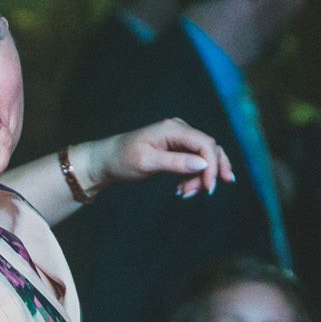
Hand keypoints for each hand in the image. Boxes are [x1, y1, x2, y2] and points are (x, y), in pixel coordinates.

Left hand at [90, 118, 235, 198]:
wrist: (107, 159)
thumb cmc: (122, 158)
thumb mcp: (147, 162)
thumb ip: (175, 163)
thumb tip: (203, 164)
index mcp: (172, 128)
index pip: (205, 144)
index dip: (212, 166)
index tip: (208, 188)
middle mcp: (180, 129)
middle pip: (210, 150)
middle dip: (209, 173)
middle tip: (201, 193)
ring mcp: (180, 138)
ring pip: (205, 158)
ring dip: (201, 178)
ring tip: (184, 193)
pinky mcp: (179, 148)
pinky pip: (196, 162)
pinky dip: (194, 177)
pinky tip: (183, 188)